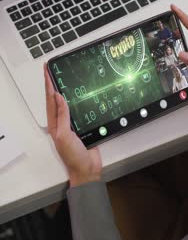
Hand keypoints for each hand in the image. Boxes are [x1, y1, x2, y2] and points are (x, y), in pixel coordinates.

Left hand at [44, 64, 101, 186]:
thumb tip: (59, 98)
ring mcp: (73, 125)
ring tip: (62, 78)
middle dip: (53, 84)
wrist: (87, 169)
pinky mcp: (84, 128)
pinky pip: (79, 112)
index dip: (49, 84)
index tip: (47, 71)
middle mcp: (62, 123)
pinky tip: (80, 97)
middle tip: (52, 70)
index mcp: (55, 124)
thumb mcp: (64, 135)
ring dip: (65, 91)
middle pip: (56, 100)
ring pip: (68, 104)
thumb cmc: (73, 157)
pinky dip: (78, 102)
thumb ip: (62, 116)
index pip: (50, 100)